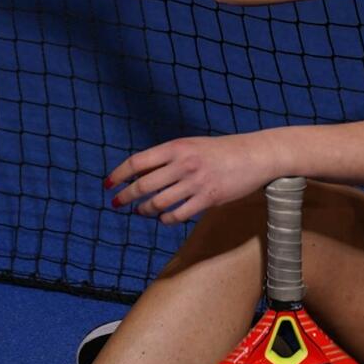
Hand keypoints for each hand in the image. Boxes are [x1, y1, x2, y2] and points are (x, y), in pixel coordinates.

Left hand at [106, 131, 276, 226]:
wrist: (254, 155)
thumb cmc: (221, 151)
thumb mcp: (191, 145)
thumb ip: (168, 157)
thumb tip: (139, 173)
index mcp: (176, 147)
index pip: (138, 162)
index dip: (119, 175)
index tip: (108, 185)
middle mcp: (183, 164)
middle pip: (143, 184)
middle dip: (125, 196)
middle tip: (116, 203)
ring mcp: (196, 182)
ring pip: (158, 202)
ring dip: (145, 209)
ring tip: (141, 210)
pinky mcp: (208, 199)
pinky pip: (178, 214)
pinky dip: (166, 218)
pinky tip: (163, 218)